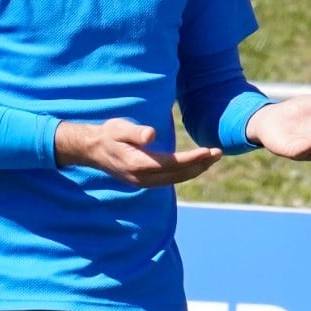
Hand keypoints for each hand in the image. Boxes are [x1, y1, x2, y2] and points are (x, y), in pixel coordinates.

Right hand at [54, 118, 221, 186]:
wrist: (91, 149)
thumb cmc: (108, 134)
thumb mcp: (119, 128)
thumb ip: (136, 132)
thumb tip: (151, 135)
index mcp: (139, 164)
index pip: (174, 163)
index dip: (194, 158)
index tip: (210, 150)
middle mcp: (143, 178)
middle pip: (179, 174)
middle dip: (200, 165)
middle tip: (218, 153)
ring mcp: (143, 182)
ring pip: (175, 179)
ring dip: (195, 170)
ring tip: (211, 159)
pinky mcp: (143, 182)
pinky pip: (169, 180)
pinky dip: (184, 174)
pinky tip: (194, 166)